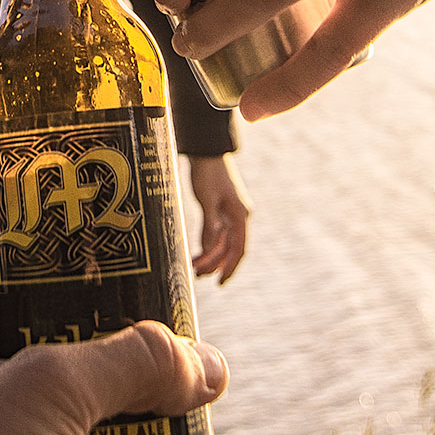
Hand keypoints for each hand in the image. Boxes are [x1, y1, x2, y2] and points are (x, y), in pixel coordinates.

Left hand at [187, 155, 250, 282]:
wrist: (205, 151)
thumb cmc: (207, 173)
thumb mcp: (207, 199)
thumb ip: (209, 225)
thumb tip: (210, 249)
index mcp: (240, 214)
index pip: (239, 249)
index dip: (230, 268)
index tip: (220, 282)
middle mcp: (238, 216)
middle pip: (229, 248)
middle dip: (215, 264)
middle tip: (197, 275)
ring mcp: (230, 213)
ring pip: (222, 242)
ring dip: (210, 255)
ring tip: (194, 267)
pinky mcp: (220, 210)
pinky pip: (216, 233)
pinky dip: (207, 244)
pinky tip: (197, 252)